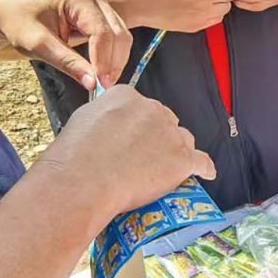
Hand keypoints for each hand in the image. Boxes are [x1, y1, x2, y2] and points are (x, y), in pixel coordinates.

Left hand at [0, 0, 130, 90]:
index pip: (101, 32)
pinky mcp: (97, 10)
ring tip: (104, 80)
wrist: (7, 9)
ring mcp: (97, 0)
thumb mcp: (38, 45)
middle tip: (105, 86)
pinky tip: (102, 68)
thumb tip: (93, 84)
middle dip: (114, 61)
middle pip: (117, 32)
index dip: (104, 60)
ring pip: (120, 33)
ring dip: (116, 58)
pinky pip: (114, 33)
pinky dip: (112, 52)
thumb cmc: (17, 22)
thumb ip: (68, 63)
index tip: (101, 84)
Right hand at [34, 85, 216, 216]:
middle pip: (165, 121)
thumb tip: (108, 122)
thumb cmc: (74, 156)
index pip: (141, 107)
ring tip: (162, 170)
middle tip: (142, 158)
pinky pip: (202, 161)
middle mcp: (153, 109)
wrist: (82, 180)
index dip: (138, 126)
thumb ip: (103, 115)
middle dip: (157, 137)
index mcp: (127, 96)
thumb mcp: (82, 120)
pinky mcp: (183, 159)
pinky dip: (204, 168)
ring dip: (176, 152)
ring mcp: (171, 134)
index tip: (133, 139)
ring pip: (182, 140)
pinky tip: (204, 173)